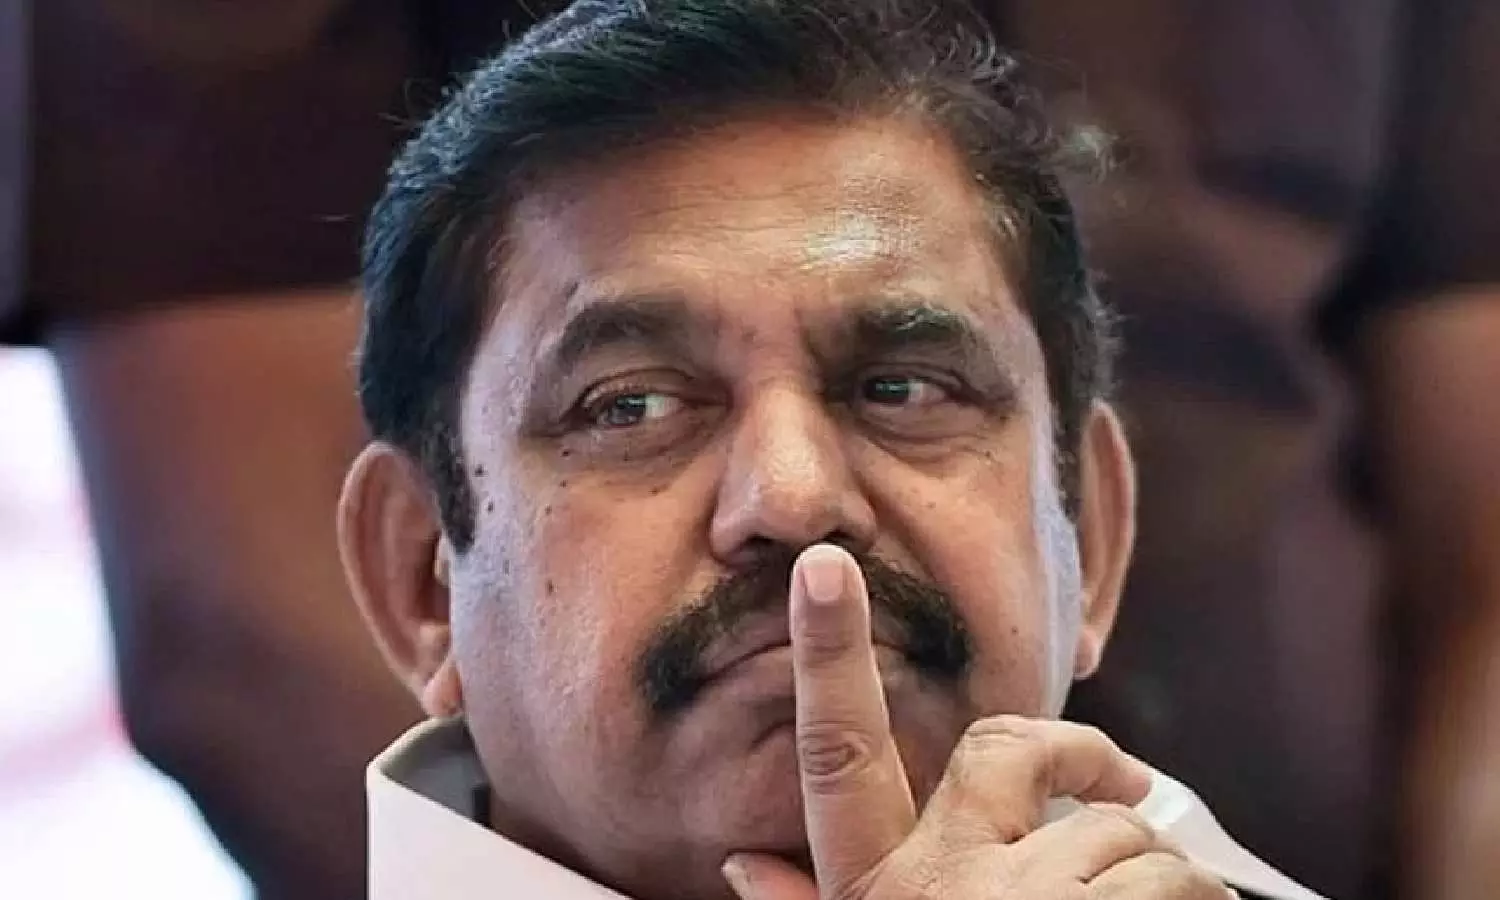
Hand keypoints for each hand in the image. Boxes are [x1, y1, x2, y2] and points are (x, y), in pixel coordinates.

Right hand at [720, 544, 1234, 899]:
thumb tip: (740, 873)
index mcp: (878, 894)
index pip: (836, 759)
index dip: (826, 658)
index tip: (823, 569)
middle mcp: (947, 888)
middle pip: (1007, 754)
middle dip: (1071, 755)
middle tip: (1114, 784)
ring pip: (1122, 836)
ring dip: (1155, 872)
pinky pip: (1181, 884)